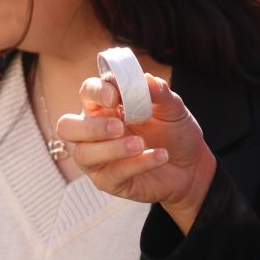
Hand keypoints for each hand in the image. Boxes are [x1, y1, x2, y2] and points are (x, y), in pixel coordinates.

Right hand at [56, 73, 216, 233]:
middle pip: (67, 127)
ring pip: (83, 154)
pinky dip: (136, 164)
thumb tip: (145, 78)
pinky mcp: (108, 181)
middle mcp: (93, 132)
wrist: (192, 166)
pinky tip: (159, 156)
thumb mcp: (172, 108)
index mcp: (103, 107)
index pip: (87, 93)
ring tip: (141, 145)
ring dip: (111, 149)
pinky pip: (112, 174)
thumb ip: (159, 92)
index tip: (115, 96)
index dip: (97, 92)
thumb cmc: (174, 133)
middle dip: (89, 127)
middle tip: (119, 127)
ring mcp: (97, 158)